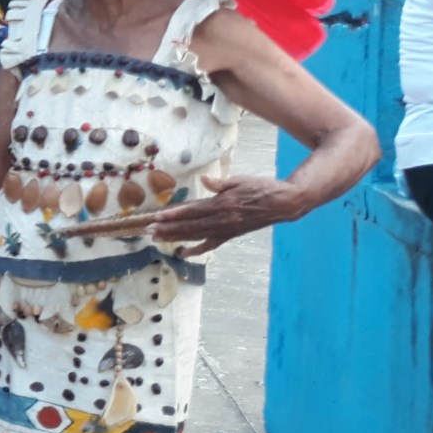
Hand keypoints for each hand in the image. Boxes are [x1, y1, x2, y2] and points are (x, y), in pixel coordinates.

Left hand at [147, 175, 306, 257]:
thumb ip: (220, 183)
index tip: (158, 217)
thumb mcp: (241, 180)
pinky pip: (211, 244)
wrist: (283, 204)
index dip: (174, 215)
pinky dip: (197, 249)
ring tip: (157, 238)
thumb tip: (205, 179)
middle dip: (168, 229)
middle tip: (149, 231)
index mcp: (223, 204)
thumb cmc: (262, 188)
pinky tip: (183, 253)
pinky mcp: (231, 235)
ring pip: (196, 236)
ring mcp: (226, 229)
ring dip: (176, 237)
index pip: (193, 211)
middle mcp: (222, 219)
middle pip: (190, 226)